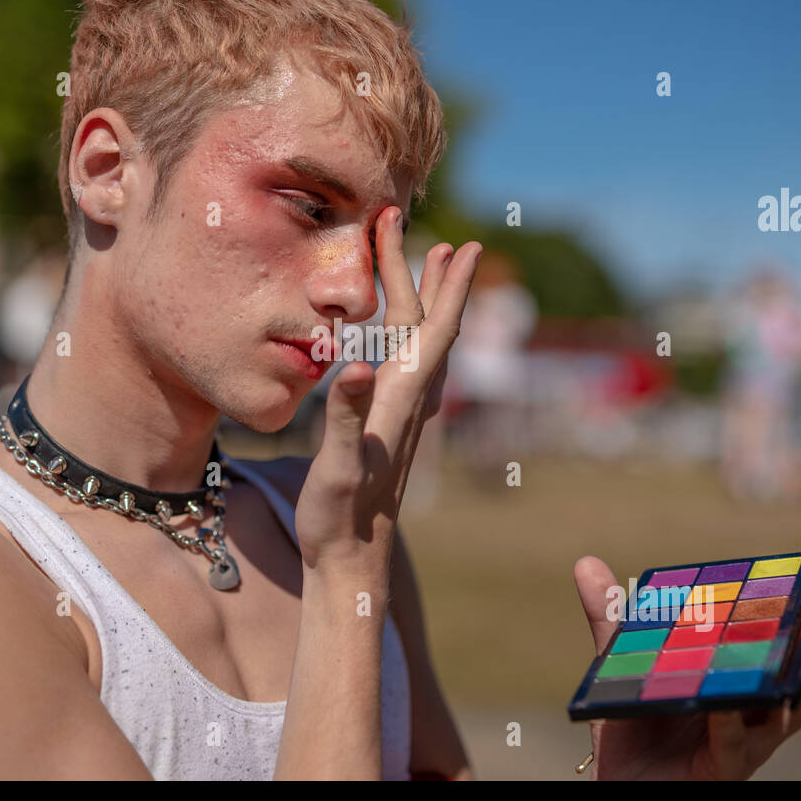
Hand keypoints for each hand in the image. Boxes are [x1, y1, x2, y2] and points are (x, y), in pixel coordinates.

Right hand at [296, 207, 480, 575]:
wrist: (351, 565)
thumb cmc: (340, 519)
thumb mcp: (336, 465)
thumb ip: (344, 416)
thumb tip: (354, 367)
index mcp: (401, 400)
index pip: (432, 330)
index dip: (450, 287)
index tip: (465, 244)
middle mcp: (410, 402)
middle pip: (428, 327)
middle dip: (433, 280)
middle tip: (436, 235)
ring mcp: (402, 416)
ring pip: (421, 345)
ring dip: (427, 302)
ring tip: (430, 266)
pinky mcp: (389, 428)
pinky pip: (407, 366)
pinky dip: (409, 335)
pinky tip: (402, 336)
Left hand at [572, 555, 800, 778]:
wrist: (618, 787)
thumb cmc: (631, 731)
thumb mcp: (623, 665)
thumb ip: (611, 619)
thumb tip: (586, 563)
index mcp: (739, 684)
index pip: (784, 645)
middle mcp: (752, 714)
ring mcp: (743, 743)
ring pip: (787, 710)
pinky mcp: (721, 771)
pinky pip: (731, 744)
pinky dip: (729, 719)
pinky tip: (723, 697)